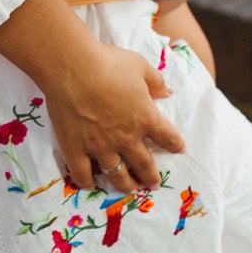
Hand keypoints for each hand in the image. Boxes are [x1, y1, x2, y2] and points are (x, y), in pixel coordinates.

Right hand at [44, 40, 184, 191]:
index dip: (175, 144)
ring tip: (128, 189)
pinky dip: (87, 182)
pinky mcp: (76, 149)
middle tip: (153, 184)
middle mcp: (126, 138)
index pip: (167, 136)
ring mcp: (101, 147)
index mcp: (145, 118)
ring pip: (117, 175)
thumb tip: (168, 92)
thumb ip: (156, 81)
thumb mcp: (140, 66)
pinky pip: (83, 173)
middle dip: (151, 177)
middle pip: (144, 164)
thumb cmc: (109, 63)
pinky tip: (90, 184)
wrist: (72, 68)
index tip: (179, 149)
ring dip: (125, 185)